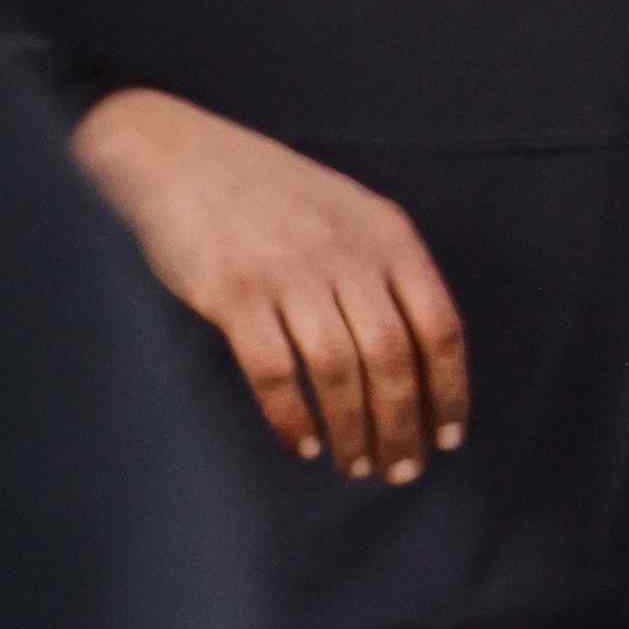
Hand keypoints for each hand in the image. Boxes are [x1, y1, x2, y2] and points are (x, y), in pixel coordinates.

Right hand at [74, 91, 466, 482]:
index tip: (448, 437)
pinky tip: (303, 444)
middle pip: (393, 358)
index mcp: (389, 237)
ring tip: (357, 466)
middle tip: (400, 471)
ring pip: (339, 371)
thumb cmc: (269, 193)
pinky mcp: (234, 294)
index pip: (440, 326)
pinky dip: (292, 416)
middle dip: (403, 424)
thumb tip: (416, 355)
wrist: (179, 157)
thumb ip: (383, 270)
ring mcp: (290, 274)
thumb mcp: (348, 214)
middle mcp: (348, 255)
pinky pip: (274, 372)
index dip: (449, 389)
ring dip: (353, 429)